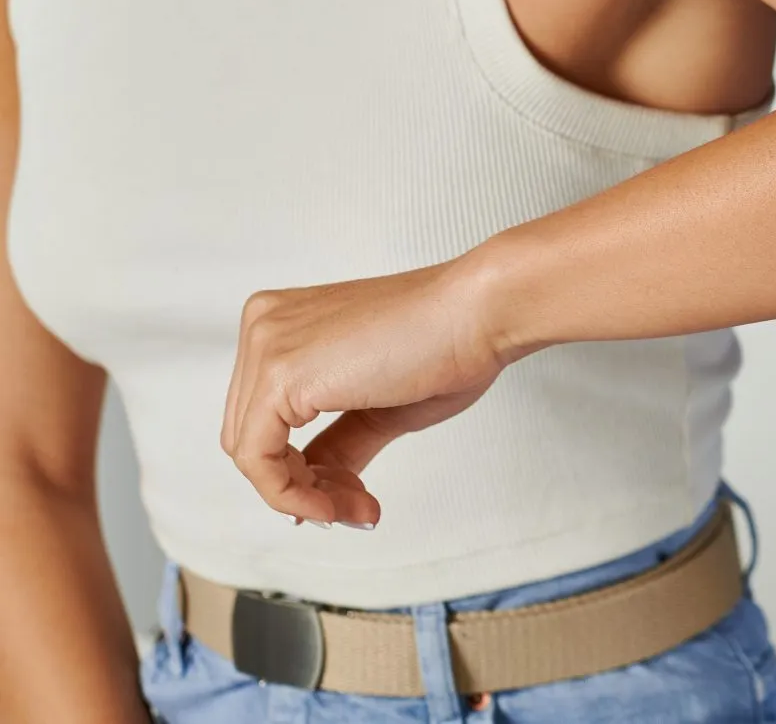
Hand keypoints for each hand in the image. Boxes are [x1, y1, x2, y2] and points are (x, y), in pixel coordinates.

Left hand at [221, 258, 510, 526]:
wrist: (479, 314)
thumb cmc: (447, 343)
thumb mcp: (377, 407)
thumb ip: (337, 444)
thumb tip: (315, 491)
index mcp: (284, 323)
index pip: (264, 416)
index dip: (300, 470)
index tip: (347, 495)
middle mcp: (265, 326)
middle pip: (251, 434)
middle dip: (303, 485)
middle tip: (355, 507)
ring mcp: (267, 344)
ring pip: (249, 451)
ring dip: (302, 495)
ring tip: (355, 508)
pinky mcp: (279, 373)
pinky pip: (258, 458)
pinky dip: (291, 494)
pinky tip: (334, 503)